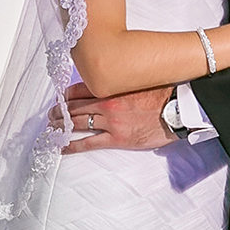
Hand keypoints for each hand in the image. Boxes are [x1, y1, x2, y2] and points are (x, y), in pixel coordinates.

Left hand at [49, 81, 175, 153]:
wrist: (179, 108)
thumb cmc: (165, 94)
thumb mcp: (141, 82)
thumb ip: (123, 84)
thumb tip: (115, 85)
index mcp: (113, 86)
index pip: (80, 89)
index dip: (67, 95)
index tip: (62, 98)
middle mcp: (107, 102)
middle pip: (74, 106)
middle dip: (60, 111)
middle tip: (51, 115)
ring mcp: (111, 120)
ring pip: (77, 122)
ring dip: (61, 126)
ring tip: (52, 129)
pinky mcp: (117, 137)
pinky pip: (88, 142)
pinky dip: (72, 145)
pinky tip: (62, 147)